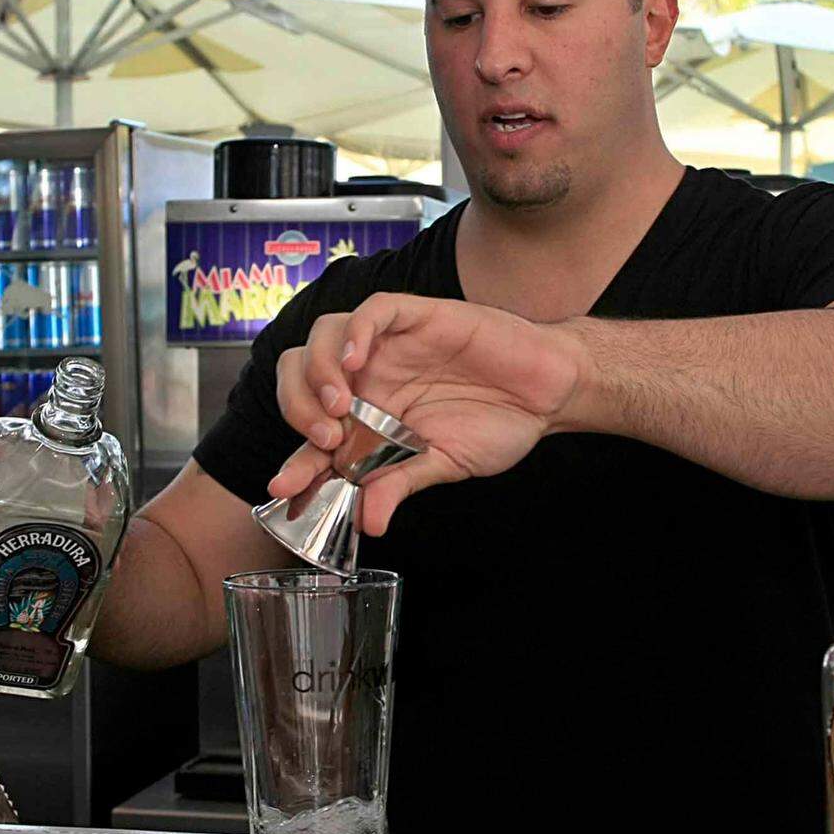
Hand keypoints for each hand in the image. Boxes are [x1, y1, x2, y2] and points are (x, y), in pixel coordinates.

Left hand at [269, 293, 584, 534]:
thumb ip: (400, 483)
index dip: (295, 459)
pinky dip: (355, 331)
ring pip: (324, 336)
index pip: (313, 436)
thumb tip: (370, 522)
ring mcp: (390, 345)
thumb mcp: (444, 465)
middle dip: (296, 406)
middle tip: (326, 437)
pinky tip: (357, 360)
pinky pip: (372, 311)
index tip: (284, 486)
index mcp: (369, 418)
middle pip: (300, 374)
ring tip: (340, 406)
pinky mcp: (417, 316)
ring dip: (319, 370)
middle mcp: (370, 378)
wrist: (549, 392)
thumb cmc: (499, 424)